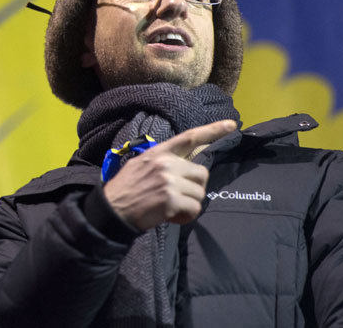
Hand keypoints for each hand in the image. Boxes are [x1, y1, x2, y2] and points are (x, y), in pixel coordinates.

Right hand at [103, 120, 236, 230]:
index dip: (212, 130)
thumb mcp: (140, 166)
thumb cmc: (125, 190)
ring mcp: (169, 180)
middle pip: (201, 173)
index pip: (189, 138)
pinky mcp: (171, 199)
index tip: (231, 124)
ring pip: (200, 192)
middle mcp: (166, 163)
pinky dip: (186, 217)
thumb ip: (163, 163)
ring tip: (170, 208)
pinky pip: (194, 208)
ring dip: (189, 204)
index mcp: (158, 153)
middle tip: (177, 197)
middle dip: (193, 187)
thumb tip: (185, 166)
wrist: (111, 210)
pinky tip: (170, 216)